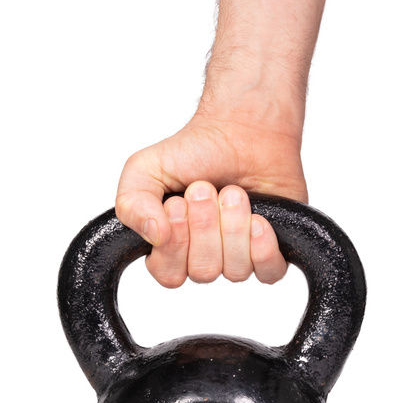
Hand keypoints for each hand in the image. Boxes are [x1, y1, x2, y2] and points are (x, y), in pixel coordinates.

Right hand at [115, 112, 307, 287]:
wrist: (242, 128)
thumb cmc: (195, 151)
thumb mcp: (145, 169)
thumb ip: (132, 204)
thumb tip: (155, 235)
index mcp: (170, 247)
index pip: (169, 274)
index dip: (175, 244)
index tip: (178, 204)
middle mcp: (204, 257)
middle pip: (203, 272)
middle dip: (205, 226)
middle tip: (207, 189)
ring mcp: (239, 256)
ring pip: (235, 271)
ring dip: (233, 227)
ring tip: (234, 193)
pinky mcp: (271, 250)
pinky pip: (269, 272)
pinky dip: (263, 248)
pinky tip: (258, 220)